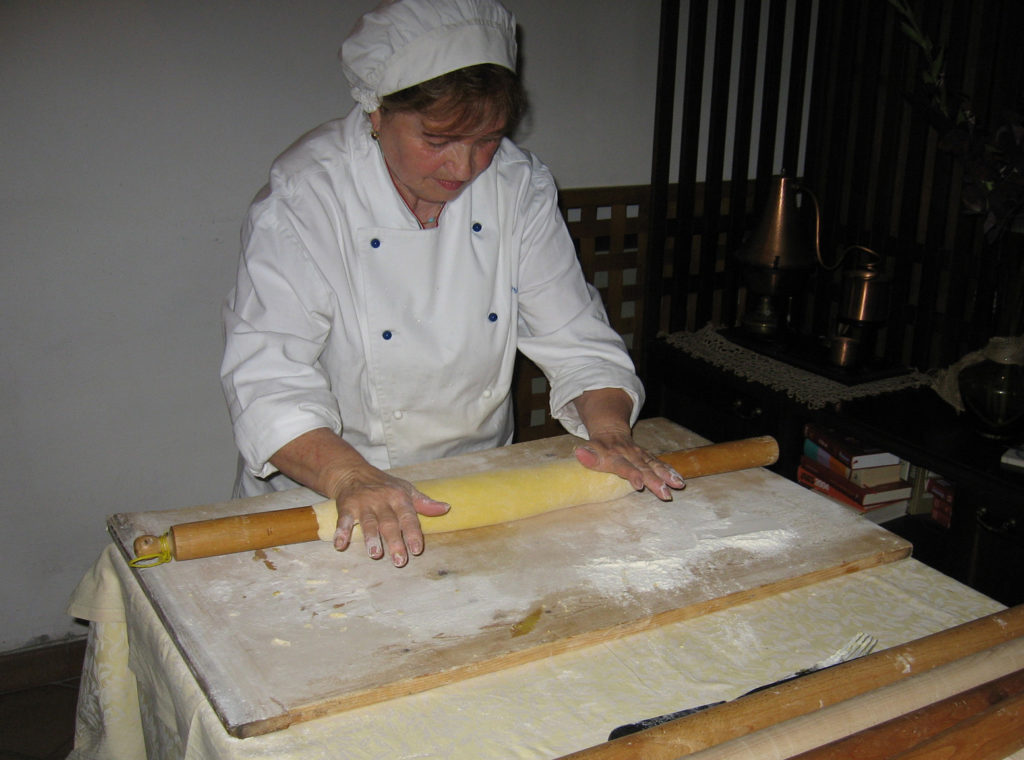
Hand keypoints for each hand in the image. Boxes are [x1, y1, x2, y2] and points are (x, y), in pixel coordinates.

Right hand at [269, 428, 448, 566]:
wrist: (353, 472)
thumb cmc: (384, 486)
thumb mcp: (406, 490)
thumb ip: (424, 503)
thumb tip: (446, 508)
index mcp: (399, 497)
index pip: (408, 517)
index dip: (413, 533)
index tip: (417, 549)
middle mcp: (382, 500)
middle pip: (389, 523)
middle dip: (395, 541)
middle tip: (400, 561)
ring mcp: (363, 504)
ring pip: (368, 522)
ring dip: (371, 538)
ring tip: (375, 554)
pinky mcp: (346, 506)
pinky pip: (343, 520)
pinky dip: (341, 532)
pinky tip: (340, 544)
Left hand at [574, 426, 684, 500]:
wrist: (611, 430)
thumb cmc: (598, 447)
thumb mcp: (590, 450)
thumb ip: (588, 455)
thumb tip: (579, 452)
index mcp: (614, 455)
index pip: (623, 466)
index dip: (631, 474)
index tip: (639, 484)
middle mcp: (630, 455)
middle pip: (643, 468)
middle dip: (655, 480)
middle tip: (665, 493)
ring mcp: (641, 456)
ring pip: (655, 466)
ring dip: (667, 476)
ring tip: (678, 485)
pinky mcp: (648, 458)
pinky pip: (660, 465)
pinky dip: (670, 472)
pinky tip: (679, 481)